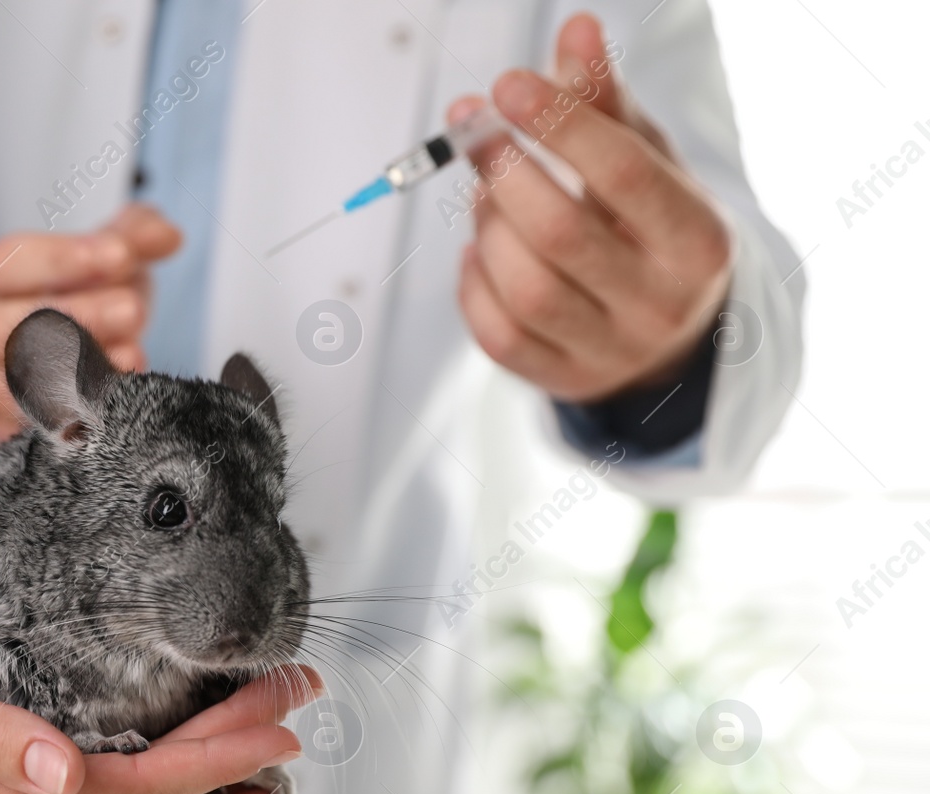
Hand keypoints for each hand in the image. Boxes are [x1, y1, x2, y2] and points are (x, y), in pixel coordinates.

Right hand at [0, 204, 180, 436]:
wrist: (84, 359)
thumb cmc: (88, 300)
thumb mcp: (112, 257)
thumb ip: (136, 235)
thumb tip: (165, 236)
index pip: (5, 264)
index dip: (60, 260)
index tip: (119, 256)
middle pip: (10, 326)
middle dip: (79, 316)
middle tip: (133, 310)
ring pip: (23, 382)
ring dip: (83, 367)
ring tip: (133, 352)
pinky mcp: (16, 430)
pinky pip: (42, 426)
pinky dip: (86, 411)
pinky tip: (121, 393)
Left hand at [452, 13, 732, 402]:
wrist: (668, 333)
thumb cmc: (649, 228)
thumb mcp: (646, 161)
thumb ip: (605, 102)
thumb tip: (576, 28)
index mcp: (697, 240)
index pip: (624, 174)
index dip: (560, 126)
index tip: (507, 86)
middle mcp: (660, 303)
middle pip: (562, 233)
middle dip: (505, 172)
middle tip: (474, 130)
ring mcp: (611, 351)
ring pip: (526, 288)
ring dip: (488, 228)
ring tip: (485, 193)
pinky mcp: (563, 380)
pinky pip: (497, 335)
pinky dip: (475, 285)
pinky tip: (481, 250)